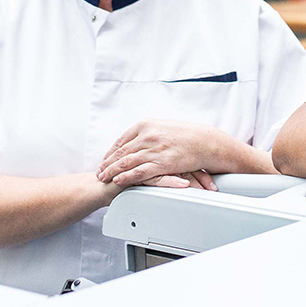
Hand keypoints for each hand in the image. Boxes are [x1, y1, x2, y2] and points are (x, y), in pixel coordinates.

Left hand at [98, 121, 230, 186]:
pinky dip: (126, 177)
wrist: (206, 142)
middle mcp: (147, 136)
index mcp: (146, 125)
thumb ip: (149, 132)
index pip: (121, 141)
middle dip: (108, 163)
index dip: (111, 152)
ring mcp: (154, 149)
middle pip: (121, 152)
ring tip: (103, 178)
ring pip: (126, 162)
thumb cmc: (188, 135)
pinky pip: (139, 171)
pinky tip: (118, 181)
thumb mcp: (164, 126)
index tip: (105, 160)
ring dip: (112, 171)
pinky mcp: (161, 163)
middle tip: (99, 172)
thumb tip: (139, 137)